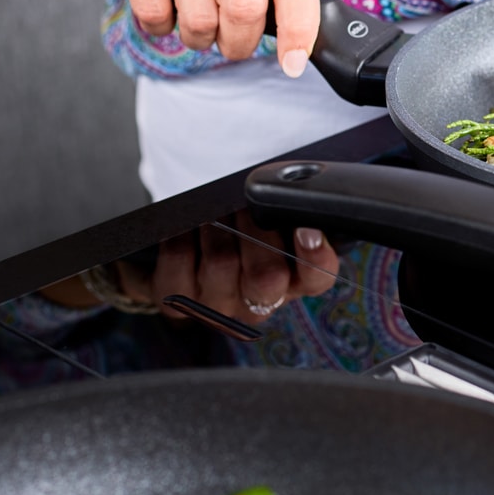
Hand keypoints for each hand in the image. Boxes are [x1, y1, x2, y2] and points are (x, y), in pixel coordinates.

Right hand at [68, 0, 320, 74]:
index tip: (292, 63)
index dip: (299, 31)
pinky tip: (162, 3)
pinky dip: (159, 24)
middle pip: (244, 9)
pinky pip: (154, 12)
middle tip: (230, 41)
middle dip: (238, 43)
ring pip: (199, 19)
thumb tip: (291, 34)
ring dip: (197, 37)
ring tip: (193, 17)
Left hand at [117, 213, 340, 323]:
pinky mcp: (177, 301)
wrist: (185, 252)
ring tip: (213, 212)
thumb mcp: (271, 223)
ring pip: (221, 261)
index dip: (315, 256)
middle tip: (246, 204)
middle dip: (255, 229)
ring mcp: (216, 305)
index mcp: (292, 283)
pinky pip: (180, 259)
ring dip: (216, 225)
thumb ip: (288, 213)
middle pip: (267, 277)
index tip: (306, 227)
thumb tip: (293, 189)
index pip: (317, 279)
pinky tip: (185, 226)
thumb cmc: (238, 229)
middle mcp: (257, 302)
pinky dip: (181, 232)